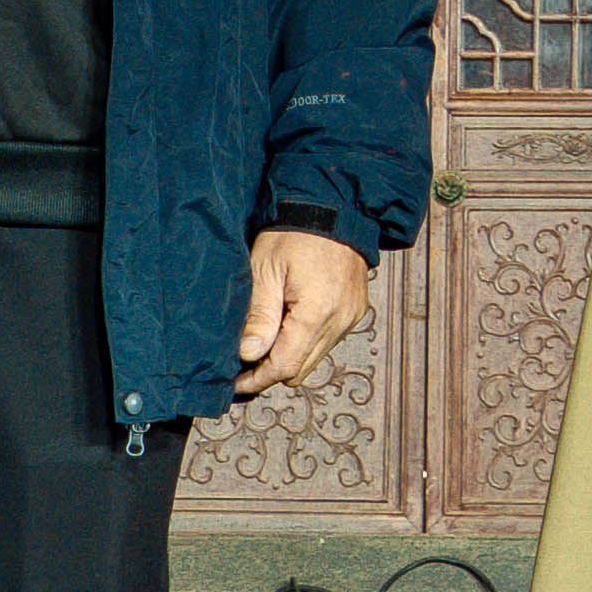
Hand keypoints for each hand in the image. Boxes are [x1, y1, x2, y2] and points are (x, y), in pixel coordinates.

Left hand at [235, 226, 374, 393]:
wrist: (333, 209)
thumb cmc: (294, 234)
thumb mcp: (265, 269)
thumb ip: (260, 315)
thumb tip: (249, 354)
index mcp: (317, 312)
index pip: (285, 366)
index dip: (258, 379)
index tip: (236, 383)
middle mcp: (340, 321)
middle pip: (300, 369)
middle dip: (271, 371)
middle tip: (245, 362)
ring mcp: (351, 318)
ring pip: (314, 359)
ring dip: (289, 356)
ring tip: (265, 340)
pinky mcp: (355, 311)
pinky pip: (327, 342)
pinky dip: (306, 342)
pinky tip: (289, 324)